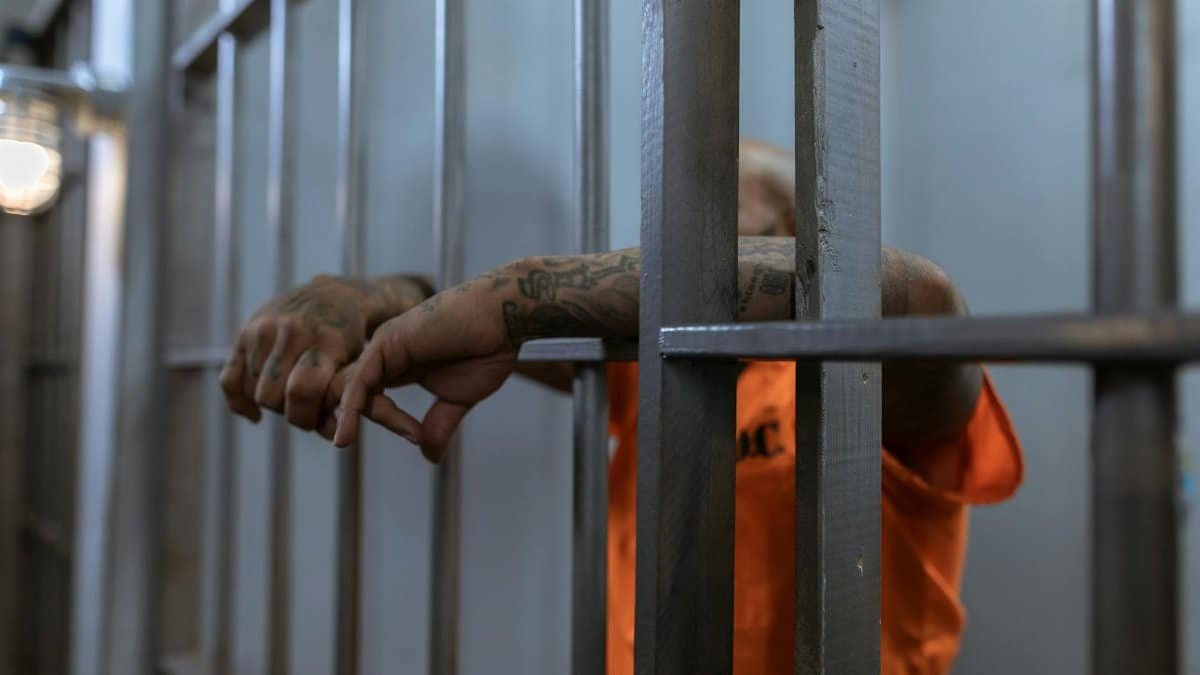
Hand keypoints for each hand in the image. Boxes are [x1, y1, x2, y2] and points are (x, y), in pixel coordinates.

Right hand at [219, 275, 426, 429]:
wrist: (336, 296)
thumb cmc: (357, 340)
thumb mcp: (363, 363)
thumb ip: (351, 398)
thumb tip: (335, 436)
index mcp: (325, 338)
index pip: (302, 392)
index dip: (308, 417)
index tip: (322, 424)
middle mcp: (290, 330)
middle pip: (274, 398)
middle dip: (292, 414)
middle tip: (309, 414)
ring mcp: (264, 329)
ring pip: (254, 392)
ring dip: (272, 408)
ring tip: (293, 405)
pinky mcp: (245, 332)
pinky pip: (230, 380)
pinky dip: (240, 402)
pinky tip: (256, 414)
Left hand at [331, 282, 518, 461]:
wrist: (503, 318)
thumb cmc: (486, 350)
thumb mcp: (457, 399)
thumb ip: (438, 426)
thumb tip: (429, 458)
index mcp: (399, 366)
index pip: (370, 399)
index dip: (387, 422)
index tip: (418, 439)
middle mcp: (386, 355)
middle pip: (349, 394)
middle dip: (347, 419)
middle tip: (359, 441)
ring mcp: (384, 346)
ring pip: (349, 390)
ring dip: (350, 418)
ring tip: (347, 442)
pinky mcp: (387, 342)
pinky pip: (358, 382)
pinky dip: (349, 408)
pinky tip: (346, 434)